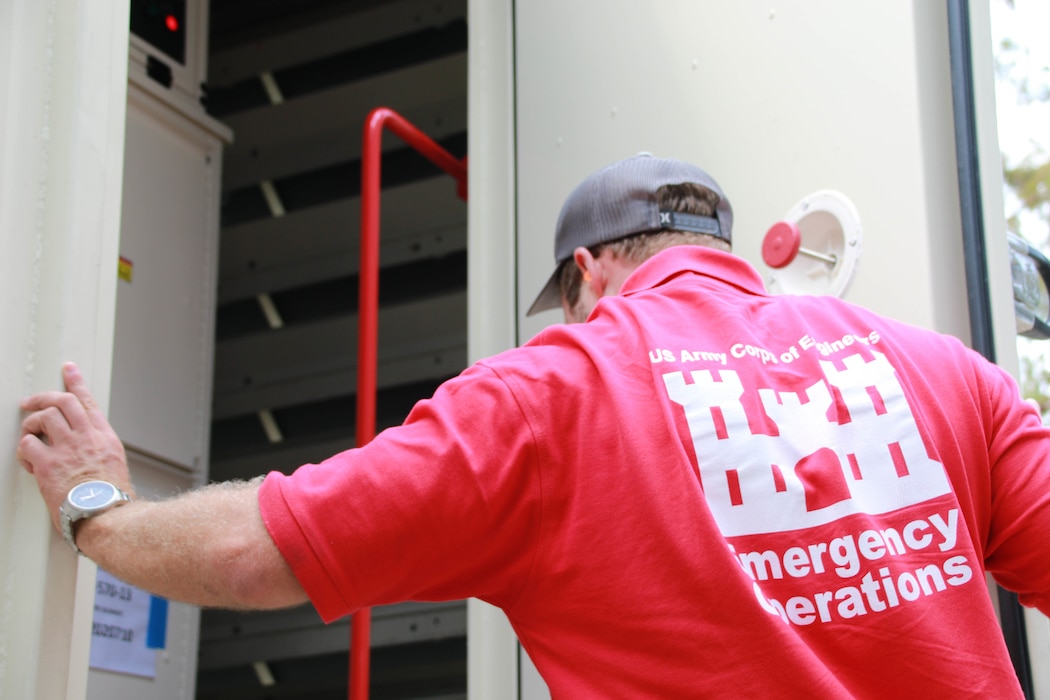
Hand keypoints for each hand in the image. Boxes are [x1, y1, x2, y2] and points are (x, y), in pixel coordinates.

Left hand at [17, 363, 131, 532]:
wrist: (106, 515)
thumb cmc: (110, 499)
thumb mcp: (114, 466)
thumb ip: (96, 450)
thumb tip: (83, 448)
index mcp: (103, 437)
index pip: (88, 402)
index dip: (76, 382)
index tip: (68, 369)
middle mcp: (86, 437)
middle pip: (62, 402)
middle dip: (42, 397)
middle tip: (30, 402)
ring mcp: (67, 449)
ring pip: (43, 417)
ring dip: (31, 425)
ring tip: (29, 436)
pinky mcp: (48, 464)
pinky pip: (27, 445)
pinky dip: (23, 450)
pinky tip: (29, 461)